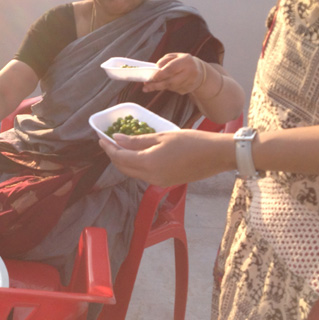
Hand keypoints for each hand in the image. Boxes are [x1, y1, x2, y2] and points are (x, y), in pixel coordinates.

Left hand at [98, 129, 232, 185]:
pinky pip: (144, 175)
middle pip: (124, 168)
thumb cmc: (191, 141)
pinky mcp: (165, 183)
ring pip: (133, 173)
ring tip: (121, 147)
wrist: (216, 155)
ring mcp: (158, 182)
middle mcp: (150, 176)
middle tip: (108, 142)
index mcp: (148, 163)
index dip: (108, 148)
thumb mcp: (162, 136)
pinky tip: (137, 155)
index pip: (120, 157)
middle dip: (114, 156)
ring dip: (124, 161)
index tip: (101, 138)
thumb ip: (137, 140)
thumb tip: (117, 140)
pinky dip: (136, 165)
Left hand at [141, 53, 201, 94]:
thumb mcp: (175, 56)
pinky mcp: (188, 90)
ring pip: (171, 87)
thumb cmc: (183, 62)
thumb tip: (156, 68)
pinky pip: (174, 90)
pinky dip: (167, 87)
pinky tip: (165, 84)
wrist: (199, 72)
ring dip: (160, 87)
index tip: (150, 78)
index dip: (160, 74)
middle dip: (156, 85)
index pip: (171, 69)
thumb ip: (165, 60)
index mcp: (186, 61)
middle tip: (145, 87)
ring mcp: (190, 82)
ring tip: (150, 86)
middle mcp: (190, 72)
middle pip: (170, 81)